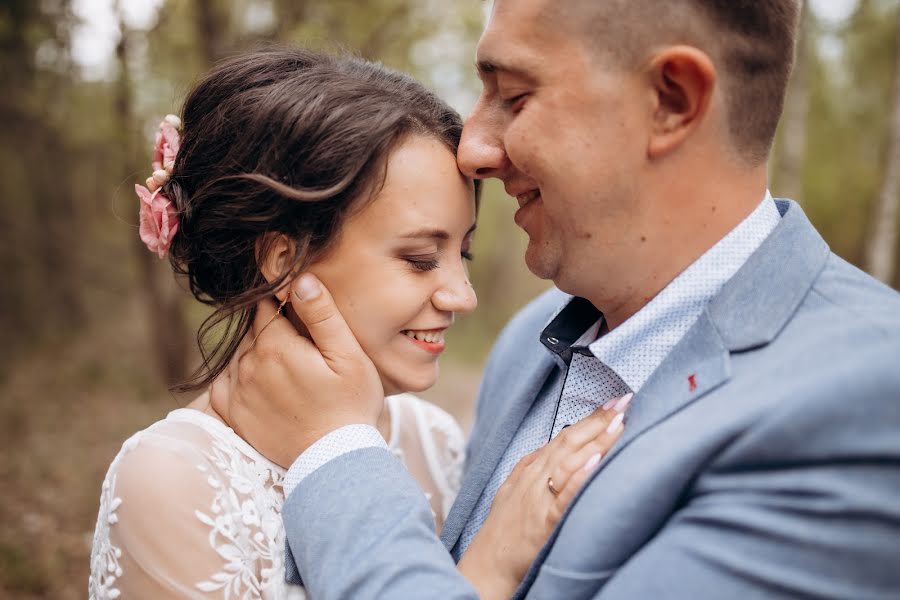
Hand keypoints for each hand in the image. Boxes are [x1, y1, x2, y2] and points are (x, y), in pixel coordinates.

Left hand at [210, 273, 383, 466]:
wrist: (336, 460)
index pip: (267, 307)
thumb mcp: (348, 356)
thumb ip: (322, 315)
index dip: (281, 303)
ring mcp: (238, 392)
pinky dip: (234, 377)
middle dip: (270, 328)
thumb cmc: (351, 405)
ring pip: (239, 355)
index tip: (295, 310)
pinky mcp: (235, 415)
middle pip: (253, 331)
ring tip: (285, 363)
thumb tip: (301, 279)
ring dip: (256, 351)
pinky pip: (222, 384)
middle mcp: (248, 365)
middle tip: (297, 341)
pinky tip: (256, 380)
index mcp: (275, 345)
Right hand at [457, 394, 631, 598]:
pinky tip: (598, 461)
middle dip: (598, 421)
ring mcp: (539, 498)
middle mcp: (534, 478)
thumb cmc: (503, 530)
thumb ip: (533, 469)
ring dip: (595, 440)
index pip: (564, 437)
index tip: (613, 403)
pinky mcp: (545, 521)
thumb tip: (554, 447)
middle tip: (624, 403)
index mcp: (530, 470)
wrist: (488, 564)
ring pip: (569, 461)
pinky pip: (565, 495)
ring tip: (619, 423)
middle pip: (569, 442)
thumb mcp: (513, 491)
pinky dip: (581, 475)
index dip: (589, 419)